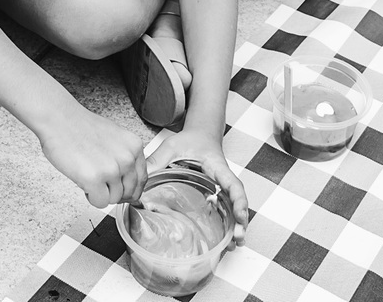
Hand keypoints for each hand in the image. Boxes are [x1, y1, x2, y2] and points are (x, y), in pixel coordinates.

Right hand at [37, 108, 146, 207]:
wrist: (58, 118)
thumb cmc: (80, 126)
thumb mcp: (114, 137)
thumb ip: (124, 156)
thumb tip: (127, 178)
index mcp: (134, 146)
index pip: (142, 179)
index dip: (129, 188)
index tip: (120, 189)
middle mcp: (127, 158)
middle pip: (130, 193)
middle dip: (114, 192)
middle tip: (100, 182)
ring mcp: (112, 169)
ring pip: (114, 199)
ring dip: (100, 193)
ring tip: (87, 175)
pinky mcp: (95, 179)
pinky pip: (100, 203)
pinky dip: (90, 197)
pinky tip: (83, 181)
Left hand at [147, 128, 248, 244]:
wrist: (200, 135)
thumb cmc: (190, 140)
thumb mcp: (172, 146)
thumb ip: (157, 159)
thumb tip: (141, 177)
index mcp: (217, 167)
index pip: (233, 184)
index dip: (238, 200)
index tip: (240, 214)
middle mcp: (223, 180)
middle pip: (238, 200)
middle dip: (241, 219)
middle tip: (238, 238)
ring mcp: (221, 188)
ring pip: (234, 208)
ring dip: (236, 226)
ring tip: (234, 246)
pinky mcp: (216, 194)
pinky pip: (225, 209)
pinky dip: (228, 224)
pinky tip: (225, 241)